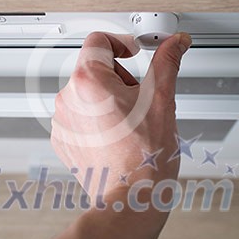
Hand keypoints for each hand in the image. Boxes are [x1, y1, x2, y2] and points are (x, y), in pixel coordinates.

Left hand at [51, 32, 191, 202]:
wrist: (131, 197)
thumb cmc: (144, 156)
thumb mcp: (162, 101)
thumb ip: (167, 63)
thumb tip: (176, 43)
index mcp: (88, 81)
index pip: (98, 41)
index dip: (120, 43)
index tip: (133, 53)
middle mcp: (68, 98)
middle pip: (94, 68)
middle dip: (119, 78)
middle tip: (139, 101)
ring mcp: (62, 120)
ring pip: (87, 93)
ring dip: (107, 99)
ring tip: (128, 123)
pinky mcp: (62, 138)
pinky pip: (79, 115)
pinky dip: (96, 119)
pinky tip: (115, 135)